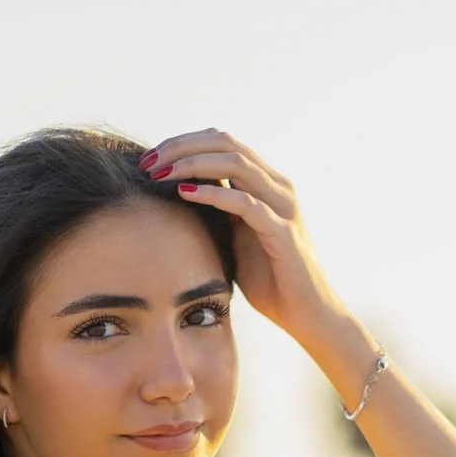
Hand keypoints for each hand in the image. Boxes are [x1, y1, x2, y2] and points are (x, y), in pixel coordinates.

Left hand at [141, 128, 367, 373]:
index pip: (222, 142)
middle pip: (225, 143)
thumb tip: (180, 196)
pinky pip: (245, 203)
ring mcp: (282, 206)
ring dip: (193, 163)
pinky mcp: (282, 231)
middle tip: (148, 161)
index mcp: (266, 183)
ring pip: (235, 163)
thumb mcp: (237, 238)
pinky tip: (186, 193)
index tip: (150, 158)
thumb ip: (219, 213)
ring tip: (161, 174)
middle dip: (182, 147)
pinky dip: (213, 194)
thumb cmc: (271, 280)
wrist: (306, 314)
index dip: (184, 143)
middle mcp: (277, 186)